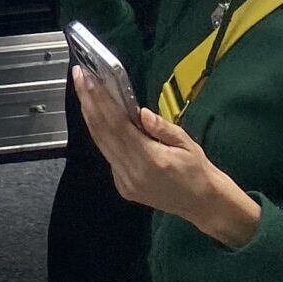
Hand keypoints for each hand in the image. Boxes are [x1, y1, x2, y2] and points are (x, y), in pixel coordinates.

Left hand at [74, 70, 260, 246]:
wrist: (203, 204)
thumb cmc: (198, 170)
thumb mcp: (186, 144)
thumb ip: (162, 128)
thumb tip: (140, 112)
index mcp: (150, 160)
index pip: (117, 124)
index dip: (100, 100)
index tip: (87, 79)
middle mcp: (132, 172)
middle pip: (102, 132)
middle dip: (88, 102)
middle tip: (78, 77)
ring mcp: (125, 182)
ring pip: (101, 144)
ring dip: (89, 117)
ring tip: (83, 92)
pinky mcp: (123, 187)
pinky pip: (108, 155)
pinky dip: (100, 134)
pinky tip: (96, 117)